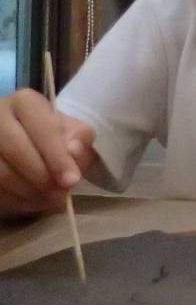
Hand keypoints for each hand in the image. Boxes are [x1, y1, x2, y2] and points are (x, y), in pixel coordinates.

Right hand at [0, 89, 94, 216]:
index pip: (42, 127)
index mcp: (25, 103)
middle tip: (60, 195)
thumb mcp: (72, 132)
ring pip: (0, 172)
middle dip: (42, 177)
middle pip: (16, 149)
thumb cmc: (53, 138)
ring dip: (28, 191)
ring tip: (48, 199)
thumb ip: (79, 138)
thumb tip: (73, 151)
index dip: (57, 156)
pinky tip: (30, 201)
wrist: (27, 145)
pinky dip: (14, 199)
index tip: (71, 180)